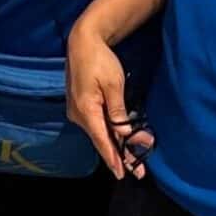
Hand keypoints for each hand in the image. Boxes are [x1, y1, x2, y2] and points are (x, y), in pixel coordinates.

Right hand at [67, 17, 150, 178]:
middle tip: (137, 171)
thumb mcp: (113, 85)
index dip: (114, 159)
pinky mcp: (80, 106)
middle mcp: (78, 115)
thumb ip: (118, 112)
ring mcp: (77, 111)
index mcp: (86, 111)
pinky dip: (109, 133)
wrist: (82, 42)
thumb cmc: (99, 60)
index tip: (123, 173)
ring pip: (99, 133)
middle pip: (101, 140)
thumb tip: (124, 134)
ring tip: (132, 159)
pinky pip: (96, 124)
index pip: (102, 141)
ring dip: (116, 145)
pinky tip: (119, 140)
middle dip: (119, 156)